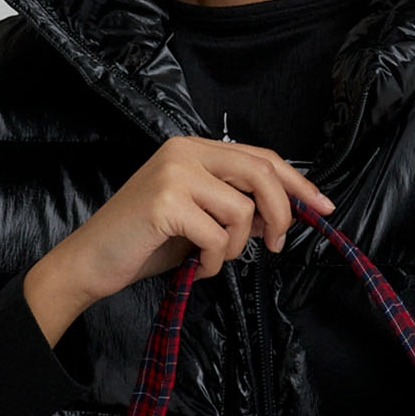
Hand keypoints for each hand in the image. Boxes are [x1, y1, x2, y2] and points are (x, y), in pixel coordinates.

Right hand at [23, 138, 331, 348]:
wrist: (90, 260)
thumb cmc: (145, 242)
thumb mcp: (199, 220)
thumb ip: (236, 209)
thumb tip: (282, 214)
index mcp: (194, 148)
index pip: (261, 156)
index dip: (297, 182)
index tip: (323, 207)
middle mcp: (185, 151)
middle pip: (260, 173)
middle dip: (281, 213)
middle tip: (276, 245)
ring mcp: (174, 173)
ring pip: (240, 210)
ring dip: (236, 248)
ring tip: (211, 259)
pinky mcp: (164, 201)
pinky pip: (216, 236)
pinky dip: (214, 262)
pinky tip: (196, 267)